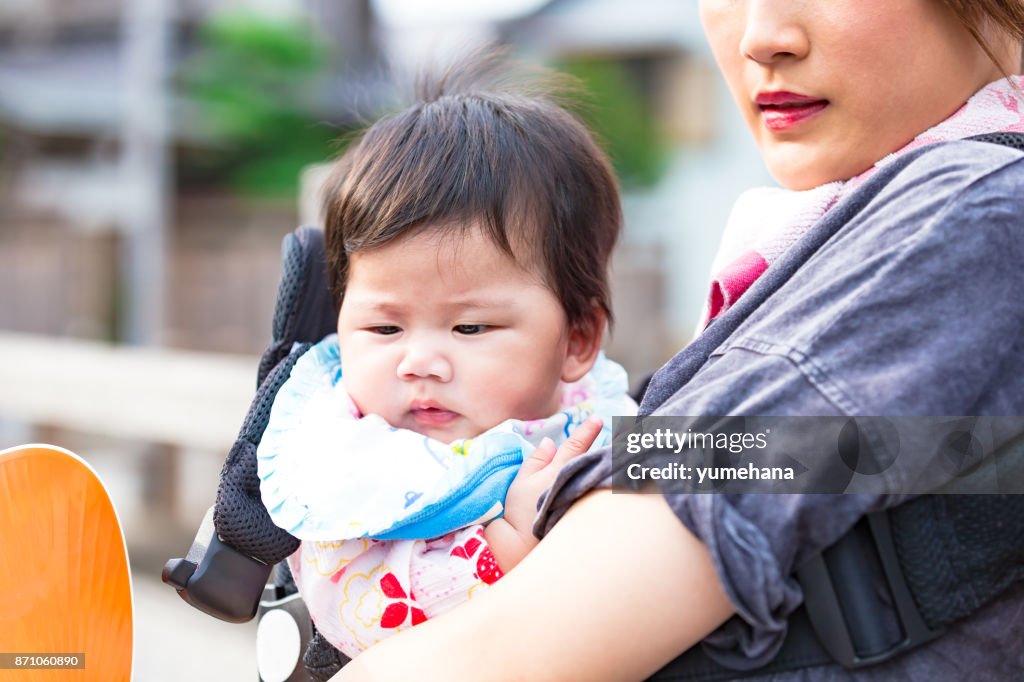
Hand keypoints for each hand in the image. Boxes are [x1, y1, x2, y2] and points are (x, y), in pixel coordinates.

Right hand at [483, 416, 603, 571]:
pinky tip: (611, 490)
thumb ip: (536, 461)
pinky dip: (604, 492)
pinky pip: (598, 498)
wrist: (523, 551)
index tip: (598, 419)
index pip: (576, 446)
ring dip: (607, 471)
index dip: (587, 430)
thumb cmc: (519, 514)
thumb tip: (550, 441)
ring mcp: (584, 503)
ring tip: (617, 463)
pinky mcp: (588, 520)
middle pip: (595, 463)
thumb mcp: (521, 483)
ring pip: (599, 480)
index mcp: (559, 472)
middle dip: (607, 451)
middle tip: (620, 440)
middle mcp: (576, 485)